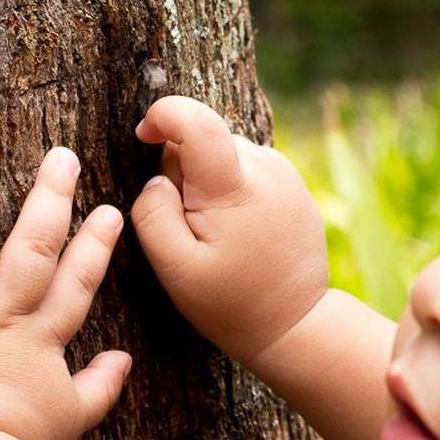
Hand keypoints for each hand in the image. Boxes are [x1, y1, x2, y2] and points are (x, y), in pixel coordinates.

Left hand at [0, 137, 129, 439]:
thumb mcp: (73, 418)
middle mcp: (1, 318)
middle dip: (49, 198)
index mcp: (41, 338)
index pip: (77, 281)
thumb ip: (101, 386)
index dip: (96, 244)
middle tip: (62, 156)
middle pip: (32, 248)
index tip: (111, 209)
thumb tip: (126, 361)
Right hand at [131, 96, 328, 363]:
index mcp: (234, 187)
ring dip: (208, 182)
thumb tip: (157, 176)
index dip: (162, 116)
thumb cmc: (231, 302)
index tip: (143, 137)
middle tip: (189, 225)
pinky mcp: (293, 184)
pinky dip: (231, 189)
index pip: (196, 120)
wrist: (295, 323)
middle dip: (183, 169)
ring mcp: (285, 174)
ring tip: (217, 234)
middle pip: (205, 140)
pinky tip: (238, 230)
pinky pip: (247, 168)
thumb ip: (153, 214)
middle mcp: (266, 168)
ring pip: (225, 154)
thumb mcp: (175, 269)